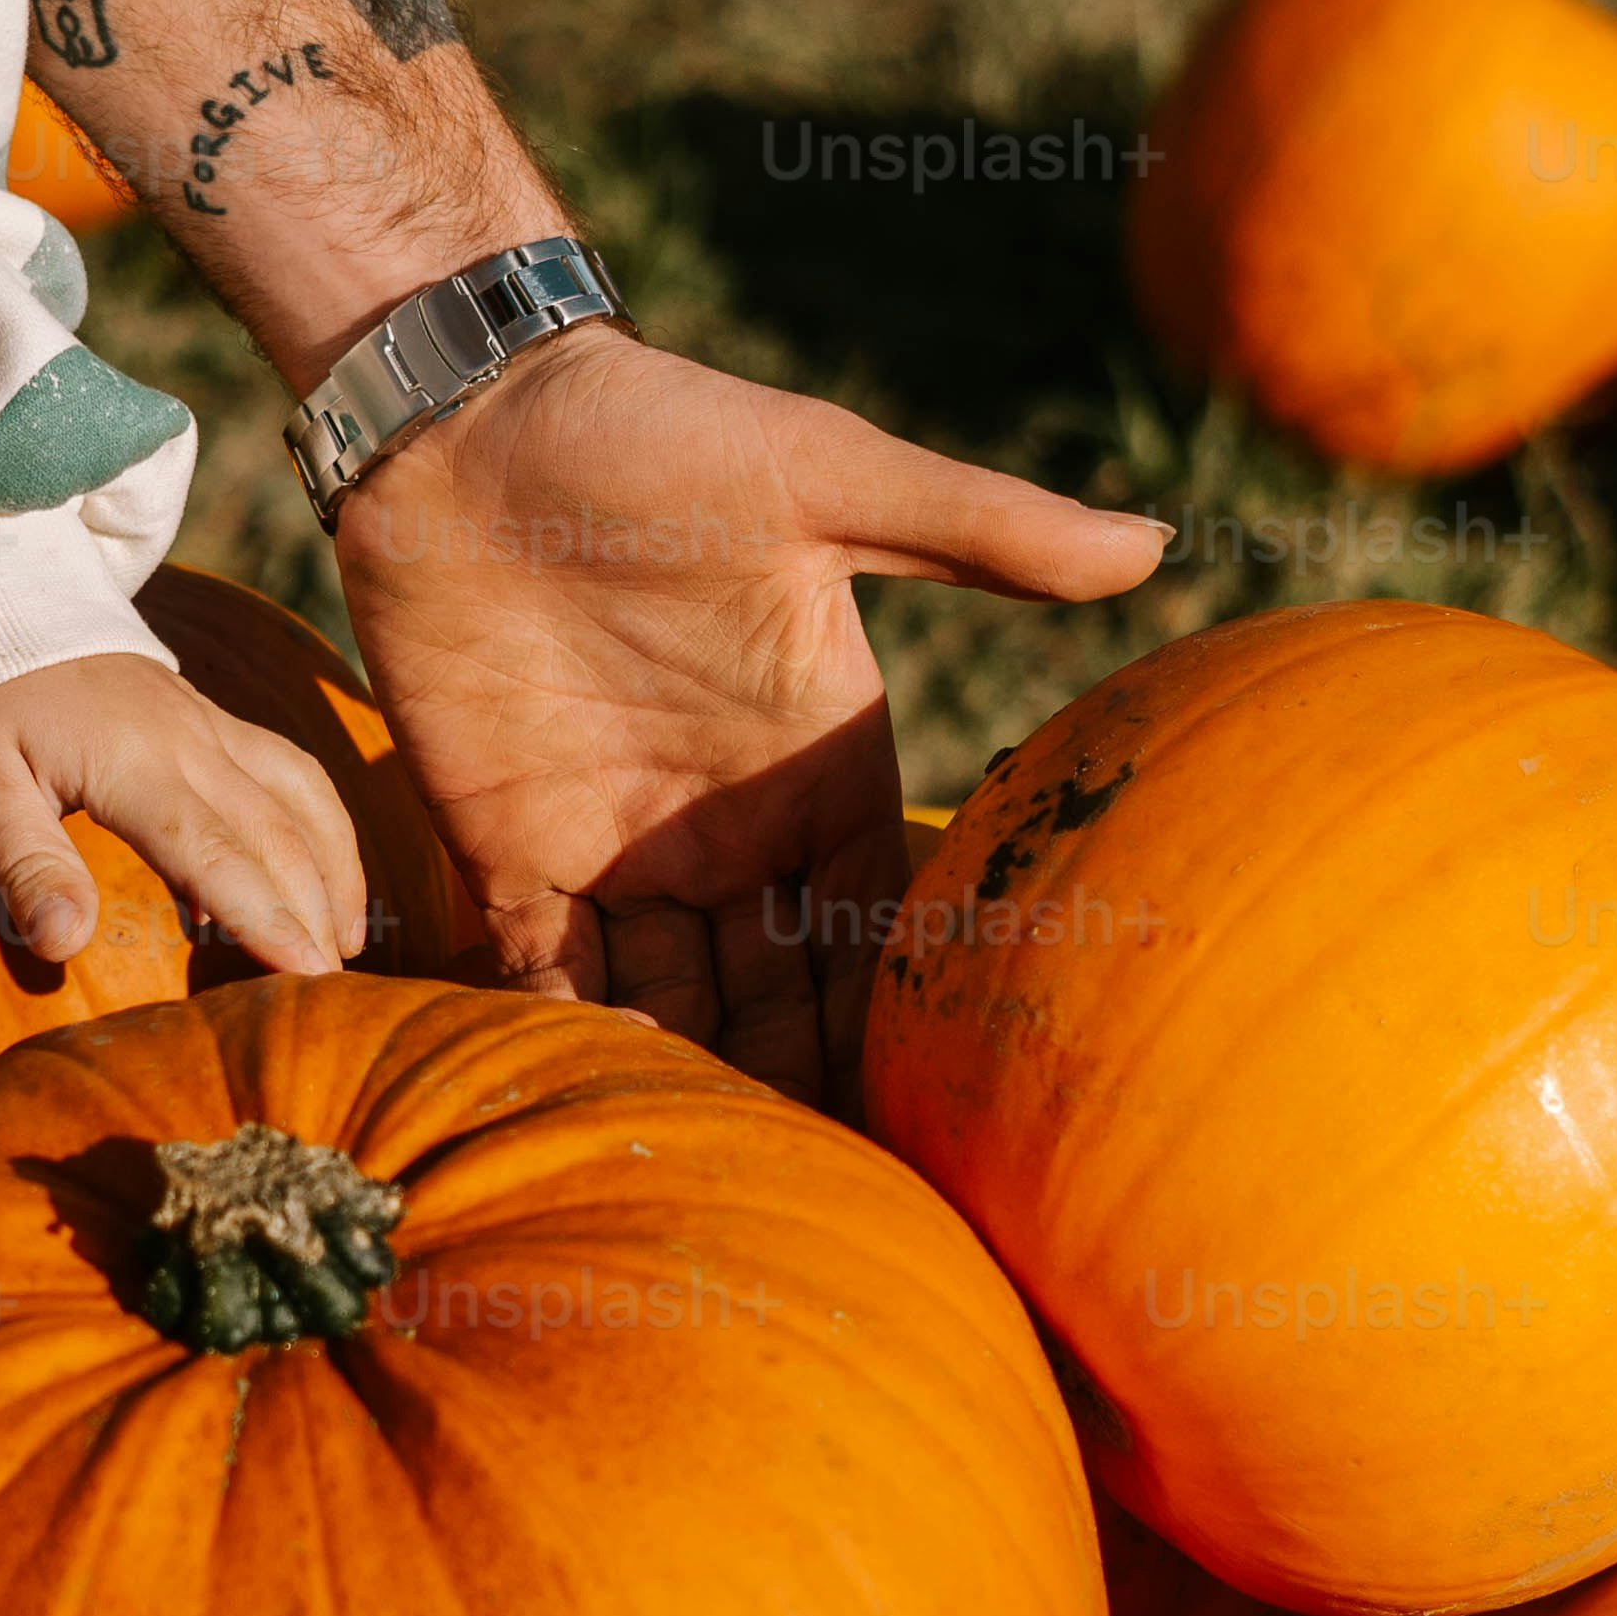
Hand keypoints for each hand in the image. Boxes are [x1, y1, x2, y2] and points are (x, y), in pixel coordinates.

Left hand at [0, 654, 365, 975]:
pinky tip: (312, 872)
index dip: (269, 919)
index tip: (310, 979)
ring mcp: (205, 723)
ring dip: (335, 866)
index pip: (218, 854)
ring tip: (348, 938)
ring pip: (300, 793)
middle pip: (277, 832)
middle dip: (315, 911)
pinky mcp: (206, 716)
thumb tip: (64, 945)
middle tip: (336, 990)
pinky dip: (317, 822)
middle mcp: (190, 740)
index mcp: (135, 763)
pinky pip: (286, 768)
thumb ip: (24, 864)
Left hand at [332, 325, 1166, 1104]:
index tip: (929, 1124)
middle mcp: (728, 828)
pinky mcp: (509, 849)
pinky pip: (543, 973)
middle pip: (772, 996)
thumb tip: (1148, 549)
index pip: (872, 926)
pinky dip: (561, 1037)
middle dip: (790, 1088)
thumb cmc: (660, 437)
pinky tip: (582, 1111)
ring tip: (703, 1181)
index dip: (892, 1021)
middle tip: (813, 1197)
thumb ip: (976, 531)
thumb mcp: (829, 479)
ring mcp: (617, 847)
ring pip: (665, 1004)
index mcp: (821, 765)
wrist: (469, 417)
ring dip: (682, 1082)